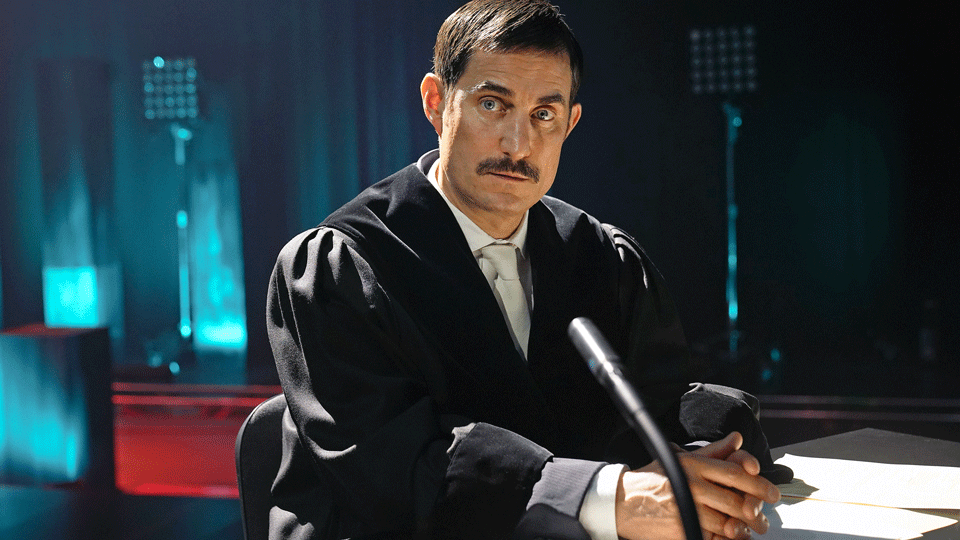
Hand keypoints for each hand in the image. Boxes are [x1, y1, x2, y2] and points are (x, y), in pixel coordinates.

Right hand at [615, 432, 780, 539]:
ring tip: (748, 531)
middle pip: (735, 500)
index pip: (735, 472)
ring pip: (726, 523)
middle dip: (756, 512)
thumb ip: (713, 451)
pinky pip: (711, 538)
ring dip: (742, 530)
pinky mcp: (681, 529)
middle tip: (764, 518)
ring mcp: (686, 509)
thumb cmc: (652, 479)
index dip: (759, 483)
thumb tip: (737, 439)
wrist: (620, 502)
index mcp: (694, 465)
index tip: (772, 492)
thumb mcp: (680, 458)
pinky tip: (728, 539)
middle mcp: (692, 485)